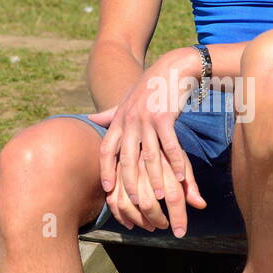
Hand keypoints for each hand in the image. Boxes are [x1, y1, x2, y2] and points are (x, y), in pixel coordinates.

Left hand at [88, 50, 203, 225]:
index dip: (105, 170)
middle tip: (136, 205)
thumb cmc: (149, 88)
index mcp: (119, 120)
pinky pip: (170, 144)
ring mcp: (147, 119)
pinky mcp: (165, 116)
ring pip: (149, 155)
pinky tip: (182, 176)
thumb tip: (90, 118)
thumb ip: (108, 113)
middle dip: (130, 183)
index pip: (106, 149)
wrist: (172, 67)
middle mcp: (130, 120)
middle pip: (127, 158)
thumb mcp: (126, 100)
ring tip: (159, 198)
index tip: (107, 190)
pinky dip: (177, 161)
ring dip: (155, 178)